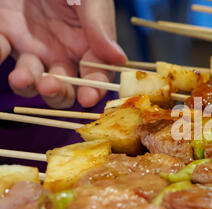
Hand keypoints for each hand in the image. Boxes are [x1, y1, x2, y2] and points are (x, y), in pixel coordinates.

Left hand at [0, 0, 126, 107]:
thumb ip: (100, 26)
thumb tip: (120, 60)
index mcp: (88, 44)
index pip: (95, 75)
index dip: (94, 90)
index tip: (87, 98)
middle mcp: (62, 52)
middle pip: (64, 88)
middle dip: (58, 92)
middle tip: (50, 85)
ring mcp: (33, 46)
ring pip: (31, 80)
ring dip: (27, 84)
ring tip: (21, 77)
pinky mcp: (5, 34)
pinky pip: (0, 51)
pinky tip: (0, 44)